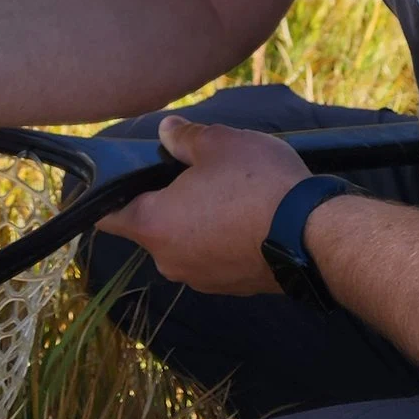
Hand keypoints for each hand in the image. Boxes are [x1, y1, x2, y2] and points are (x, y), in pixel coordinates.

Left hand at [93, 116, 309, 295]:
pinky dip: (221, 239)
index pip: (106, 216)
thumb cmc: (257, 184)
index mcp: (153, 223)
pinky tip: (248, 217)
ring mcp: (199, 278)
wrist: (313, 236)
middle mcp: (167, 259)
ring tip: (230, 193)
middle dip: (167, 201)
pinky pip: (212, 257)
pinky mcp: (229, 287)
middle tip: (195, 172)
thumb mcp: (218, 143)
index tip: (116, 181)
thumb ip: (183, 138)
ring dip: (197, 221)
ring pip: (185, 242)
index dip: (105, 196)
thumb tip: (166, 131)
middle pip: (151, 226)